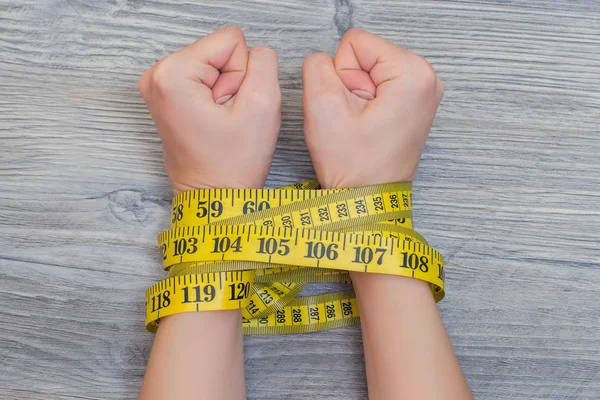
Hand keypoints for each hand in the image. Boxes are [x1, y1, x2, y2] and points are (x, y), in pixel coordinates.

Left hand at [139, 26, 280, 193]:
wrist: (214, 199)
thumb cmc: (232, 165)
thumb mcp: (263, 106)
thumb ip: (265, 63)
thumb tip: (257, 52)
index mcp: (172, 73)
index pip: (231, 41)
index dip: (243, 75)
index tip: (232, 108)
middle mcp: (157, 74)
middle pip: (220, 51)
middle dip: (233, 84)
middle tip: (227, 119)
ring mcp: (160, 86)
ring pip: (216, 65)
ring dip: (227, 93)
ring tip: (221, 123)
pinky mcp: (168, 95)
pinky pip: (207, 79)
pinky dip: (217, 99)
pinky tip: (214, 122)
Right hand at [302, 28, 442, 188]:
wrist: (367, 200)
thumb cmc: (354, 166)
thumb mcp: (323, 108)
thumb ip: (317, 67)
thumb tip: (323, 60)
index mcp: (413, 74)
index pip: (354, 43)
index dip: (341, 75)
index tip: (351, 108)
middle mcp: (425, 78)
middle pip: (364, 54)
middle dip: (350, 85)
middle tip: (355, 119)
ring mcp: (421, 92)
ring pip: (367, 70)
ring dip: (356, 95)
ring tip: (361, 125)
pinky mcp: (412, 103)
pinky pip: (376, 85)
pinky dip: (365, 103)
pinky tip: (368, 126)